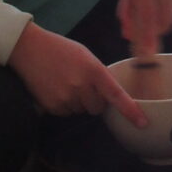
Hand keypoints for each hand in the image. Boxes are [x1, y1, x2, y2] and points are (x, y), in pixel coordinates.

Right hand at [8, 22, 146, 125]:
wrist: (29, 48)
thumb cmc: (60, 48)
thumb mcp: (85, 55)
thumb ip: (98, 74)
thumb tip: (108, 95)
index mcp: (93, 70)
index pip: (116, 94)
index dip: (130, 110)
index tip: (142, 123)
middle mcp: (81, 86)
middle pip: (98, 108)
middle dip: (94, 100)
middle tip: (81, 83)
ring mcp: (65, 98)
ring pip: (81, 110)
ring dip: (77, 101)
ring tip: (64, 81)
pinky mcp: (52, 107)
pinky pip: (66, 112)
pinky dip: (64, 104)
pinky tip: (55, 88)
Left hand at [117, 0, 171, 58]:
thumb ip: (126, 10)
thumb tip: (128, 35)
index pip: (145, 18)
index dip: (145, 39)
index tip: (143, 57)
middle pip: (161, 22)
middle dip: (153, 35)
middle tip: (145, 43)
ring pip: (170, 18)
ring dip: (159, 25)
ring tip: (150, 15)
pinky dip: (167, 12)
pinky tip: (159, 2)